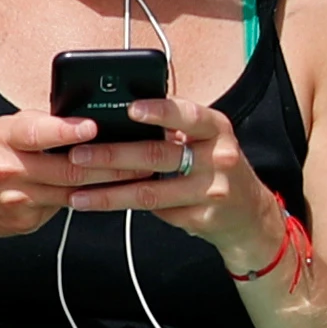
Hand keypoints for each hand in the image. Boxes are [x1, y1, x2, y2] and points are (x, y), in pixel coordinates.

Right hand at [0, 105, 194, 246]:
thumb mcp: (2, 131)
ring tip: (142, 173)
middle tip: (145, 155)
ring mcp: (20, 200)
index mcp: (3, 138)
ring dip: (111, 183)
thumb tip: (88, 115)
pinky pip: (67, 206)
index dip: (66, 131)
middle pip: (68, 167)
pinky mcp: (29, 221)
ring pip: (74, 191)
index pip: (36, 133)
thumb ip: (41, 126)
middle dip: (112, 162)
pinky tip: (114, 190)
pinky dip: (92, 197)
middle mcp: (10, 169)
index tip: (93, 127)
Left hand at [56, 92, 281, 264]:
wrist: (249, 214)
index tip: (128, 109)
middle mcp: (218, 157)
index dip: (158, 112)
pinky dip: (125, 208)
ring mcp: (211, 191)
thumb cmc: (215, 166)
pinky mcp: (201, 218)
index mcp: (216, 128)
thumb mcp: (206, 138)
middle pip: (157, 155)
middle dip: (112, 155)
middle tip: (78, 155)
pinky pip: (156, 212)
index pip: (187, 115)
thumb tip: (116, 119)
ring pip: (151, 192)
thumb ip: (172, 128)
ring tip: (77, 192)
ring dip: (109, 192)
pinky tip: (101, 205)